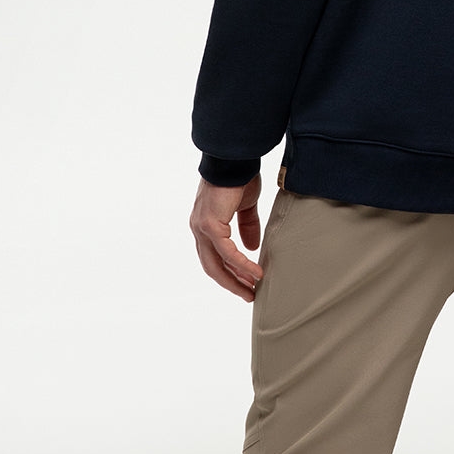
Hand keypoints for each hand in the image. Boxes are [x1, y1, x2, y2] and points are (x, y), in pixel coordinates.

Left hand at [190, 174, 263, 301]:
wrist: (235, 159)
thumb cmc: (239, 177)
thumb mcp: (245, 207)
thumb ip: (247, 226)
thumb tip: (252, 247)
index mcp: (205, 224)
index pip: (214, 256)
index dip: (230, 271)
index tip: (246, 282)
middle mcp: (199, 228)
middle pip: (212, 266)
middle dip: (231, 282)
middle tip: (249, 295)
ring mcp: (201, 227)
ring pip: (216, 264)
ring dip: (236, 279)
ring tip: (253, 289)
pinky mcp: (210, 224)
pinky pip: (226, 252)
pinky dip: (241, 264)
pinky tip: (254, 272)